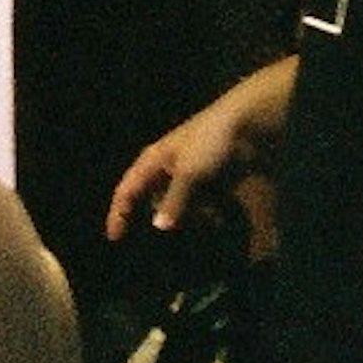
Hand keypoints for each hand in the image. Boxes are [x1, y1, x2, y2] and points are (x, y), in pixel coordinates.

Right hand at [107, 91, 257, 243]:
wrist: (247, 123)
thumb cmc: (210, 142)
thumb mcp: (189, 173)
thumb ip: (173, 201)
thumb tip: (159, 226)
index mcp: (152, 161)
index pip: (126, 191)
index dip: (118, 214)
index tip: (114, 238)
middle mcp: (166, 168)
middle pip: (153, 200)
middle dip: (163, 216)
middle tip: (175, 229)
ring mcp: (188, 173)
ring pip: (178, 204)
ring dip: (189, 215)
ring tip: (205, 219)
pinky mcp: (209, 178)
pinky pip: (200, 202)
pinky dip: (206, 211)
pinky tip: (218, 216)